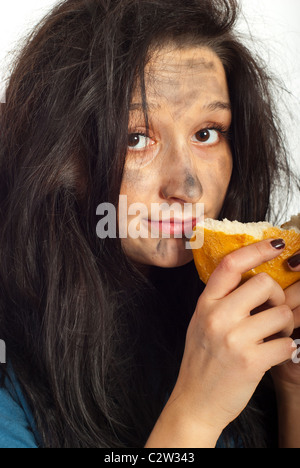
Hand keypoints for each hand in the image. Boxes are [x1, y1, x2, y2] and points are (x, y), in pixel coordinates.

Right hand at [162, 239, 293, 440]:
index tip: (275, 245)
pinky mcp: (250, 361)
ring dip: (285, 326)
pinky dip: (287, 348)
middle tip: (274, 312)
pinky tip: (276, 353)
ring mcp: (233, 338)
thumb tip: (254, 278)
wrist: (194, 403)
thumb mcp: (201, 322)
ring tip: (274, 336)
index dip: (256, 249)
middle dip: (278, 296)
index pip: (231, 264)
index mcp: (205, 304)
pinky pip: (286, 343)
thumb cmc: (201, 361)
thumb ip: (222, 300)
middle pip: (264, 283)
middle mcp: (217, 316)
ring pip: (281, 314)